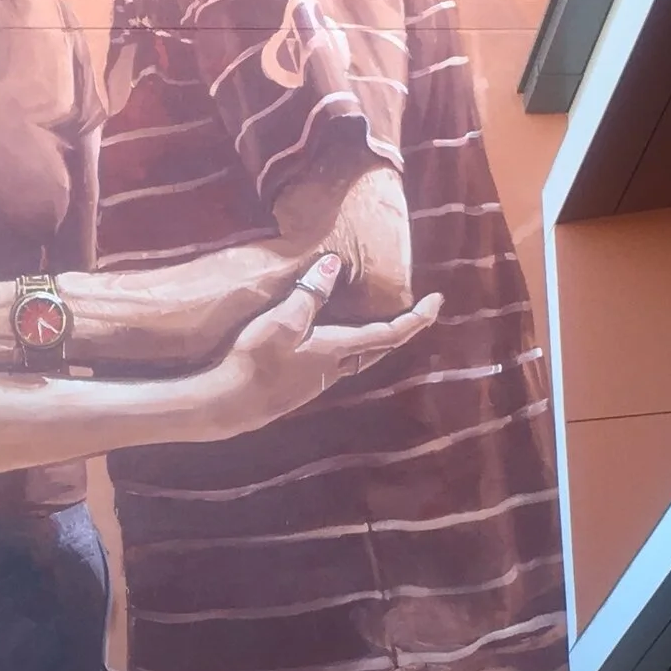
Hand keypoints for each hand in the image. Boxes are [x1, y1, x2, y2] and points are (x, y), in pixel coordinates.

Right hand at [188, 255, 437, 440]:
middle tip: (420, 309)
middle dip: (404, 329)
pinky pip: (342, 360)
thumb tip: (333, 266)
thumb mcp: (282, 322)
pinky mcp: (304, 382)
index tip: (438, 300)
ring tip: (385, 318)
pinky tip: (341, 338)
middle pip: (382, 348)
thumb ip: (310, 295)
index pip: (389, 333)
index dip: (417, 318)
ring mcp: (321, 379)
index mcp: (339, 350)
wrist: (232, 404)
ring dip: (380, 338)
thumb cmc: (257, 361)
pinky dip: (355, 344)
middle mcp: (337, 367)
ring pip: (362, 356)